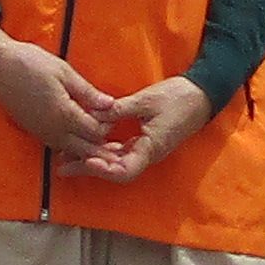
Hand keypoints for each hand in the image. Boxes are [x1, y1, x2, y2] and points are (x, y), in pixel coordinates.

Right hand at [0, 25, 122, 160]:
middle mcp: (52, 130)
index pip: (95, 132)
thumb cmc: (30, 63)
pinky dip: (72, 147)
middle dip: (103, 148)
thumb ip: (88, 93)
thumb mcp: (64, 72)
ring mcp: (41, 133)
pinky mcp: (34, 131)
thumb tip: (111, 106)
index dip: (109, 127)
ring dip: (88, 150)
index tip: (116, 117)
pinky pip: (58, 146)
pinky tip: (79, 140)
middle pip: (85, 149)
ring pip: (71, 151)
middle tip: (119, 146)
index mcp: (63, 114)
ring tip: (105, 147)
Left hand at [74, 78, 213, 181]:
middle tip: (62, 163)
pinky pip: (122, 152)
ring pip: (117, 162)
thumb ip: (118, 109)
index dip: (103, 169)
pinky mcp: (145, 142)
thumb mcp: (146, 100)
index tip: (85, 160)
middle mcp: (148, 155)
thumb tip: (91, 115)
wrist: (202, 94)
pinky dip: (104, 149)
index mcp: (151, 148)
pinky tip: (89, 143)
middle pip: (115, 170)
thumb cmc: (178, 97)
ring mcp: (146, 149)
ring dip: (94, 159)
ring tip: (68, 154)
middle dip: (88, 167)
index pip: (124, 170)